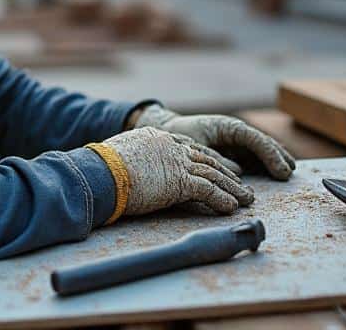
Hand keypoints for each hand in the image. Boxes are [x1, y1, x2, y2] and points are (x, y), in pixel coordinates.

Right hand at [92, 127, 254, 218]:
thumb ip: (130, 161)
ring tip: (246, 199)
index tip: (220, 166)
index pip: (188, 147)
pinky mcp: (179, 181)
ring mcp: (176, 162)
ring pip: (213, 173)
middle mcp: (169, 145)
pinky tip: (231, 207)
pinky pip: (208, 190)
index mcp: (155, 137)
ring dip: (232, 188)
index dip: (207, 158)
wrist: (98, 172)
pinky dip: (222, 199)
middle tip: (241, 183)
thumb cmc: (98, 169)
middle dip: (226, 172)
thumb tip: (123, 174)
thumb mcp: (117, 158)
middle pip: (206, 158)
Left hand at [135, 105, 295, 179]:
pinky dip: (266, 163)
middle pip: (263, 142)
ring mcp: (236, 141)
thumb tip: (239, 172)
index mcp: (228, 126)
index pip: (255, 139)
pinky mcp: (234, 150)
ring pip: (261, 149)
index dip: (270, 155)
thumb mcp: (196, 145)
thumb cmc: (180, 135)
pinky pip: (254, 156)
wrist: (167, 131)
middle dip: (278, 156)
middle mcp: (236, 132)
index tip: (281, 170)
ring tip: (289, 171)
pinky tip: (276, 172)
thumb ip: (217, 158)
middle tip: (290, 172)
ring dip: (276, 159)